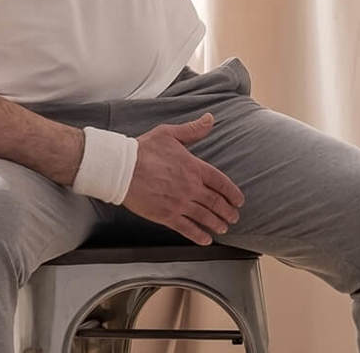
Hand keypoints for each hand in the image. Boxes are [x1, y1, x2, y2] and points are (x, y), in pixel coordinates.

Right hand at [122, 114, 245, 244]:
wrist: (121, 168)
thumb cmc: (143, 150)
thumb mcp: (169, 134)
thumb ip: (192, 130)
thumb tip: (210, 119)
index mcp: (194, 168)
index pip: (221, 183)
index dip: (233, 193)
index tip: (239, 200)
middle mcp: (191, 187)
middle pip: (216, 203)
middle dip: (228, 212)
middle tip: (234, 217)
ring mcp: (179, 203)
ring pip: (205, 217)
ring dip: (217, 224)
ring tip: (223, 228)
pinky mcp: (166, 216)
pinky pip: (188, 229)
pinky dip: (199, 235)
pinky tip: (205, 239)